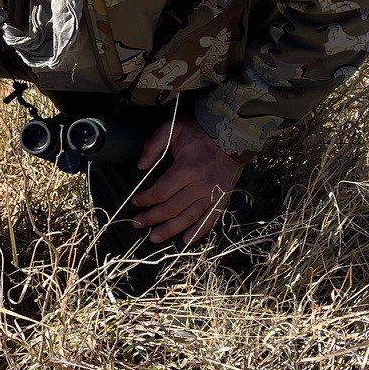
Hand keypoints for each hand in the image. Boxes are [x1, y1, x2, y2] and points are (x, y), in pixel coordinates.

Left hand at [130, 118, 244, 244]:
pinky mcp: (223, 198)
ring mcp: (213, 194)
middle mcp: (201, 185)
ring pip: (189, 218)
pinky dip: (198, 232)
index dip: (146, 199)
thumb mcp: (174, 129)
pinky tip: (186, 241)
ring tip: (155, 238)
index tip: (136, 202)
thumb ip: (154, 145)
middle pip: (172, 208)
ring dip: (170, 230)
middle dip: (152, 218)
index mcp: (187, 169)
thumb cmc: (200, 133)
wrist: (232, 135)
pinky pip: (210, 219)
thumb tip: (140, 166)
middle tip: (138, 223)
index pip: (161, 191)